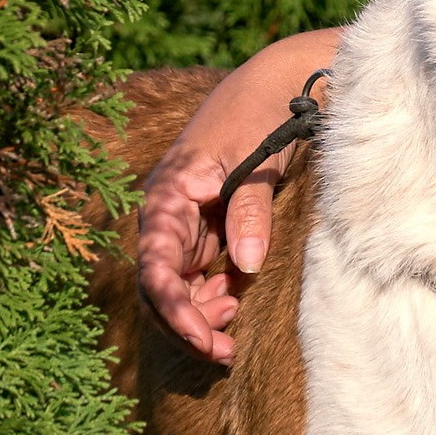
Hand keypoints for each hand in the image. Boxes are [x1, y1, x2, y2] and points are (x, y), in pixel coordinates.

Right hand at [135, 28, 340, 363]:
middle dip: (186, 325)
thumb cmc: (263, 112)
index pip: (155, 268)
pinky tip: (235, 303)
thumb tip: (244, 270)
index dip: (174, 310)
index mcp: (167, 196)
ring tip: (231, 327)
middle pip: (159, 289)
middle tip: (224, 351)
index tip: (204, 339)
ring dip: (199, 316)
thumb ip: (249, 213)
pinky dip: (214, 298)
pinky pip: (201, 277)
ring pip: (178, 289)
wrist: (280, 83)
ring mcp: (188, 225)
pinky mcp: (211, 230)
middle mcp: (168, 216)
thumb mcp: (258, 160)